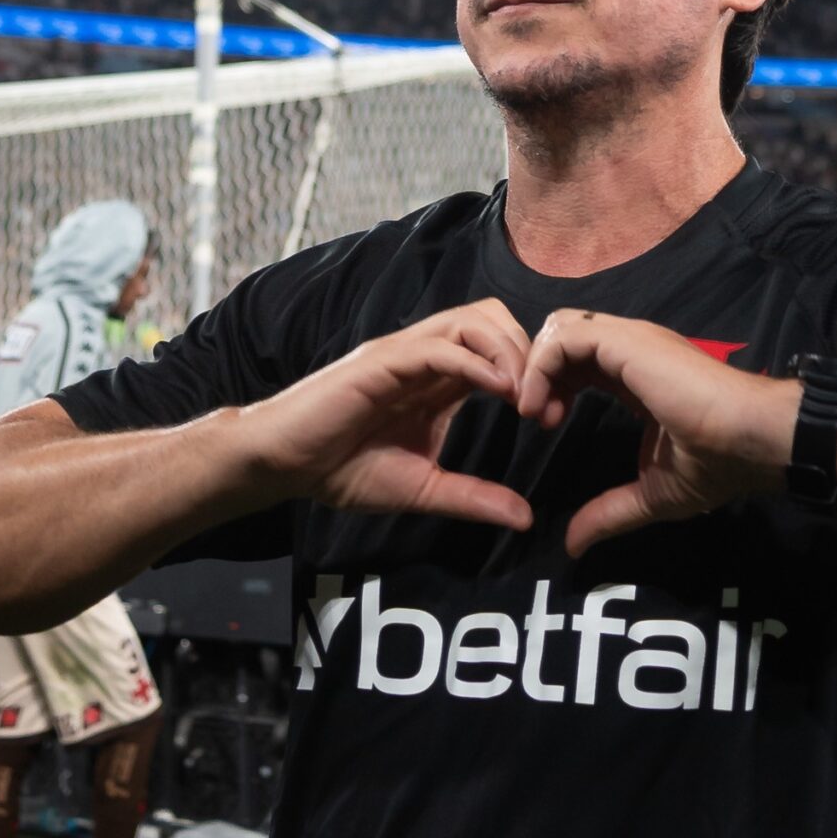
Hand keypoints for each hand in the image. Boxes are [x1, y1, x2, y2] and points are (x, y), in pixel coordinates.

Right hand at [244, 300, 534, 531]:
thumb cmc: (343, 470)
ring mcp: (403, 353)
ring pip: (471, 320)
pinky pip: (438, 346)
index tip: (551, 418)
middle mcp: (425, 356)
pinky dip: (475, 361)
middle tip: (543, 404)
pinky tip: (497, 390)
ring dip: (509, 351)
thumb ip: (472, 497)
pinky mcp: (382, 360)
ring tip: (524, 397)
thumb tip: (525, 518)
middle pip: (494, 318)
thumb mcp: (423, 489)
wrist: (285, 465)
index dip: (533, 374)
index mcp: (438, 379)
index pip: (499, 349)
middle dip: (529, 352)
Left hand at [514, 310, 801, 557]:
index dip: (555, 383)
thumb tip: (574, 545)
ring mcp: (630, 340)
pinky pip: (564, 335)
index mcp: (638, 374)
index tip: (548, 424)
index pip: (581, 359)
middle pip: (564, 336)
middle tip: (538, 417)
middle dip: (539, 371)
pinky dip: (541, 366)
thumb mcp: (652, 494)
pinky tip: (542, 405)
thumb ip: (609, 513)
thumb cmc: (716, 462)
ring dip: (536, 367)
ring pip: (560, 328)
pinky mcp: (627, 341)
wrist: (752, 440)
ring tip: (538, 413)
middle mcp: (631, 349)